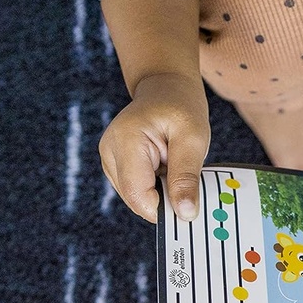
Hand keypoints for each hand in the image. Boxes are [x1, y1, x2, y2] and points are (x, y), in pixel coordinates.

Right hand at [99, 72, 209, 221]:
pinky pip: (138, 191)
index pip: (138, 196)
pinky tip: (165, 169)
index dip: (165, 209)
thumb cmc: (181, 108)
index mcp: (125, 142)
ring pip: (137, 199)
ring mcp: (109, 160)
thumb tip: (185, 213)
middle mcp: (109, 152)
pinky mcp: (115, 166)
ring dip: (161, 193)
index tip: (189, 203)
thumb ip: (186, 177)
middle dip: (165, 200)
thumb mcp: (193, 139)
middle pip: (136, 200)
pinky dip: (156, 188)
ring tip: (173, 167)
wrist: (166, 88)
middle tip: (186, 179)